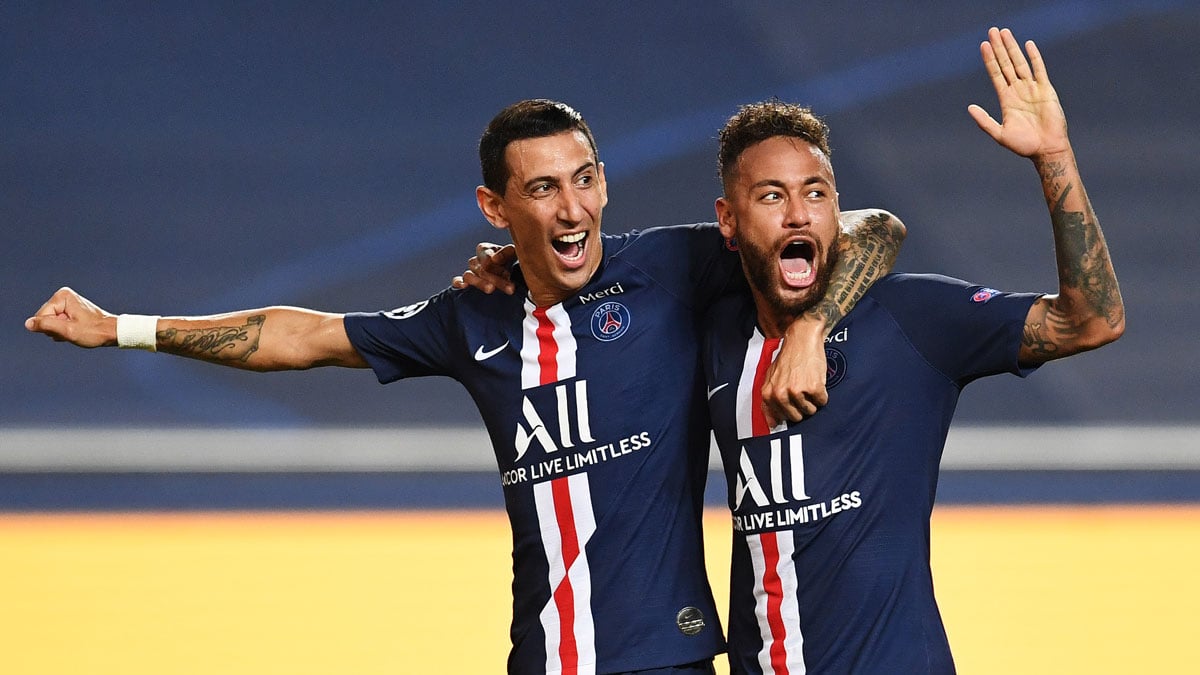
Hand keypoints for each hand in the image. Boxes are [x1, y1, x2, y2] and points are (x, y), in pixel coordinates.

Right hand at [25, 287, 117, 347]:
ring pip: (51, 322)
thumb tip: (28, 323)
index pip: (42, 316)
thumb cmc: (93, 331)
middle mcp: (63, 295)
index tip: (70, 329)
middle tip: (73, 331)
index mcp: (62, 296)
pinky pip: (58, 322)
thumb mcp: (67, 331)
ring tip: (76, 330)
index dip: (52, 328)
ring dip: (61, 330)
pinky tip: (76, 330)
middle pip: (46, 318)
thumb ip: (46, 326)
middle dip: (56, 329)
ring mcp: (67, 302)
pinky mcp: (69, 309)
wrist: (111, 332)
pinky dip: (65, 329)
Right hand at [451, 242, 516, 294]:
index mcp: (486, 249)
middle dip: (496, 279)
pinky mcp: (466, 282)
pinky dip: (458, 282)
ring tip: (491, 289)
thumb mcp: (515, 254)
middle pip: (481, 269)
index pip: (487, 255)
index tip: (506, 271)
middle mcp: (476, 260)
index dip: (497, 264)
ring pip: (469, 275)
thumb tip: (494, 259)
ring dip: (481, 283)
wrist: (514, 276)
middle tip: (510, 288)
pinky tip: (463, 286)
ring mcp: (470, 271)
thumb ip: (507, 252)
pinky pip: (457, 281)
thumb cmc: (514, 263)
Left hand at [760, 321, 828, 426]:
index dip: (789, 410)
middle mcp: (781, 394)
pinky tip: (816, 381)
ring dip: (812, 400)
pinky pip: (822, 402)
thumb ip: (769, 401)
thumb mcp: (770, 378)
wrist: (802, 339)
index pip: (780, 418)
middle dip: (801, 407)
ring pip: (810, 411)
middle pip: (796, 417)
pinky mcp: (814, 388)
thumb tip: (773, 424)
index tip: (792, 403)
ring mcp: (797, 392)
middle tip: (801, 391)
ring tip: (808, 384)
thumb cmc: (788, 358)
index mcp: (768, 394)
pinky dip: (822, 394)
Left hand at [967, 27, 1069, 158]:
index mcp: (1006, 100)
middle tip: (992, 31)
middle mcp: (1018, 91)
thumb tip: (969, 108)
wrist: (1046, 149)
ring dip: (1012, 48)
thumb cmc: (1024, 145)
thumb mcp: (999, 134)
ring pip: (1020, 63)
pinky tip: (1028, 44)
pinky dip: (1034, 57)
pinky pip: (1039, 70)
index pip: (995, 74)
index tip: (983, 45)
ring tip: (1005, 33)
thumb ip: (985, 121)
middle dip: (999, 47)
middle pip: (1006, 64)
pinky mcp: (1046, 90)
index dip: (989, 60)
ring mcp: (1032, 89)